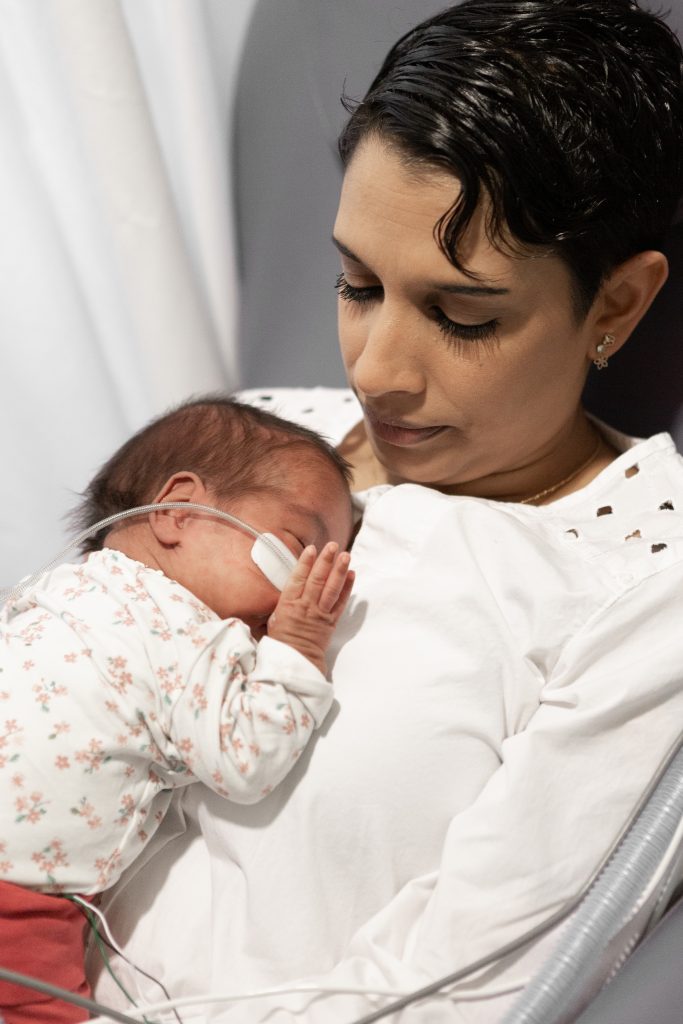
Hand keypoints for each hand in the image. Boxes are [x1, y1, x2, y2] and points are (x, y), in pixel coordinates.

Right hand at [267, 543, 353, 674]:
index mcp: (288, 604)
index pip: (298, 579)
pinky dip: (347, 588)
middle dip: (325, 561)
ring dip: (339, 571)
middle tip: (332, 546)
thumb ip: (282, 599)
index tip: (311, 549)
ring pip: (331, 589)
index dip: (305, 563)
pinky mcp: (331, 621)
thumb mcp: (273, 617)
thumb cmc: (281, 639)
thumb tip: (284, 582)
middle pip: (317, 580)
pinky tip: (351, 574)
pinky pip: (341, 603)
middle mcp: (306, 606)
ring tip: (345, 555)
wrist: (296, 660)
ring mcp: (320, 614)